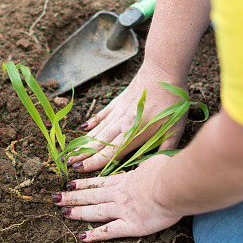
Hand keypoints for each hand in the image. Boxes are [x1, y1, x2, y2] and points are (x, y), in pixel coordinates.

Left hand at [53, 155, 181, 240]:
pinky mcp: (131, 226)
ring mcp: (123, 210)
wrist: (173, 185)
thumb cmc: (169, 171)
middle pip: (92, 195)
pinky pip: (109, 231)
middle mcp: (120, 194)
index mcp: (127, 180)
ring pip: (95, 211)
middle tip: (55, 198)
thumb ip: (148, 166)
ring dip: (77, 212)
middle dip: (72, 197)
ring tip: (62, 212)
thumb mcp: (157, 161)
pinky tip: (81, 238)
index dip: (84, 183)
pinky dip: (95, 235)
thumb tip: (149, 165)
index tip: (70, 183)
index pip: (101, 182)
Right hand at [68, 61, 187, 171]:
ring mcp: (118, 112)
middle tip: (67, 163)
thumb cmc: (172, 103)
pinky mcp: (119, 101)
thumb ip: (165, 150)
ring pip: (98, 130)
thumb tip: (156, 167)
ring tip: (70, 150)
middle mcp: (122, 125)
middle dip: (82, 154)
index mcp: (134, 135)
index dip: (94, 163)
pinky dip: (92, 121)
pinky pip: (103, 114)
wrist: (163, 73)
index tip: (79, 169)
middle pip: (98, 143)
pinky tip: (83, 127)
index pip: (110, 154)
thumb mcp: (175, 130)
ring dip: (83, 141)